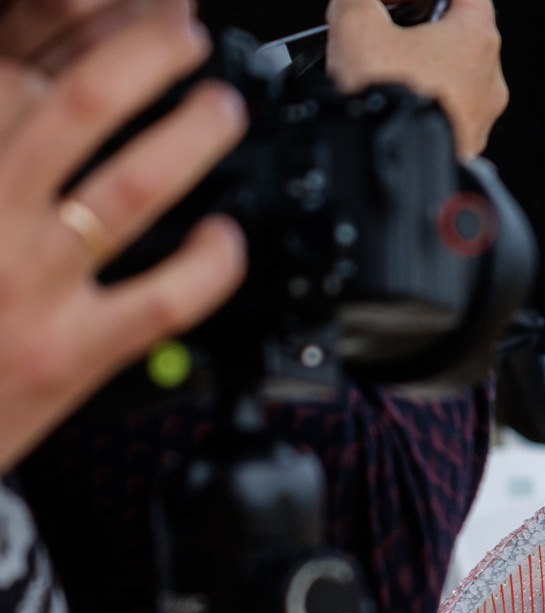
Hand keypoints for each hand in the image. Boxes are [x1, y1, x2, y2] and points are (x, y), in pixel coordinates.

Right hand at [0, 0, 244, 472]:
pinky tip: (227, 237)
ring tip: (221, 109)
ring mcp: (31, 284)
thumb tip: (33, 85)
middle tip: (186, 37)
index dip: (77, 29)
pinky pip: (164, 298)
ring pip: (133, 188)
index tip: (120, 11)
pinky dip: (212, 262)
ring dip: (192, 136)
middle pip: (80, 105)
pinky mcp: (72, 352)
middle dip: (147, 53)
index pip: (13, 69)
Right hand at [326, 0, 504, 157]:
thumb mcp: (357, 25)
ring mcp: (481, 118)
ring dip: (421, 67)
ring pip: (453, 78)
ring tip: (382, 68)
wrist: (390, 164)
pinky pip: (446, 112)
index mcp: (477, 38)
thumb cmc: (389, 96)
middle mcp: (489, 80)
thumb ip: (359, 0)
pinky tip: (392, 103)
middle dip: (423, 27)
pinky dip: (422, 101)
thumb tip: (356, 1)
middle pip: (460, 35)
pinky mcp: (465, 146)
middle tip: (387, 27)